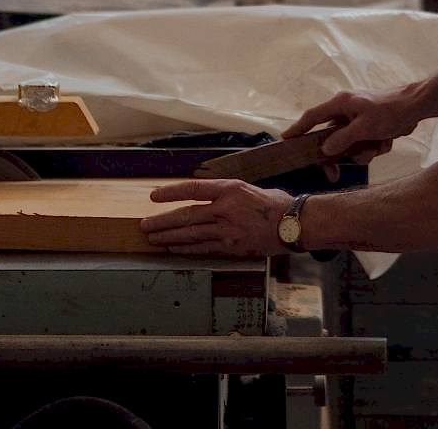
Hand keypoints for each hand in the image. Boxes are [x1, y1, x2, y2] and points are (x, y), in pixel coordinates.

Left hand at [141, 180, 293, 257]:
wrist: (293, 224)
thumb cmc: (275, 204)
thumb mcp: (249, 188)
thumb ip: (228, 193)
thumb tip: (210, 197)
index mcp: (230, 189)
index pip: (193, 189)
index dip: (171, 192)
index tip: (154, 196)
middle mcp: (226, 209)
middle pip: (187, 215)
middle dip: (162, 220)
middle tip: (144, 224)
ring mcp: (228, 230)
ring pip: (191, 234)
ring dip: (169, 236)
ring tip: (152, 238)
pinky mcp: (232, 248)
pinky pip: (203, 249)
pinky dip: (186, 248)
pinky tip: (173, 248)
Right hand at [283, 88, 418, 164]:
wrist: (417, 106)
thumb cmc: (390, 111)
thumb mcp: (365, 127)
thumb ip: (343, 139)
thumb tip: (325, 149)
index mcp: (341, 103)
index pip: (312, 116)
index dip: (298, 129)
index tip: (285, 140)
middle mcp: (346, 110)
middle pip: (331, 137)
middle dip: (338, 155)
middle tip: (334, 174)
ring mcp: (358, 118)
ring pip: (350, 144)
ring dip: (363, 151)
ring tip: (379, 144)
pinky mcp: (370, 126)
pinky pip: (364, 143)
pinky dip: (374, 146)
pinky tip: (387, 140)